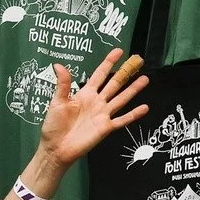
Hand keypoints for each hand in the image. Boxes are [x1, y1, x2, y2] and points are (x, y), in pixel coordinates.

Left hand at [38, 47, 150, 169]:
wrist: (56, 148)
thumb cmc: (54, 125)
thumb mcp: (57, 102)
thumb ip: (62, 85)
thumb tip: (58, 65)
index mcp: (85, 94)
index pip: (99, 75)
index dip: (108, 63)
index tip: (118, 51)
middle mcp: (97, 102)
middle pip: (114, 84)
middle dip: (125, 73)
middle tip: (138, 61)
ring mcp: (103, 114)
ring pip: (121, 99)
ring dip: (133, 89)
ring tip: (145, 79)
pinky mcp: (106, 127)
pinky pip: (122, 120)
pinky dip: (133, 115)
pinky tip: (144, 108)